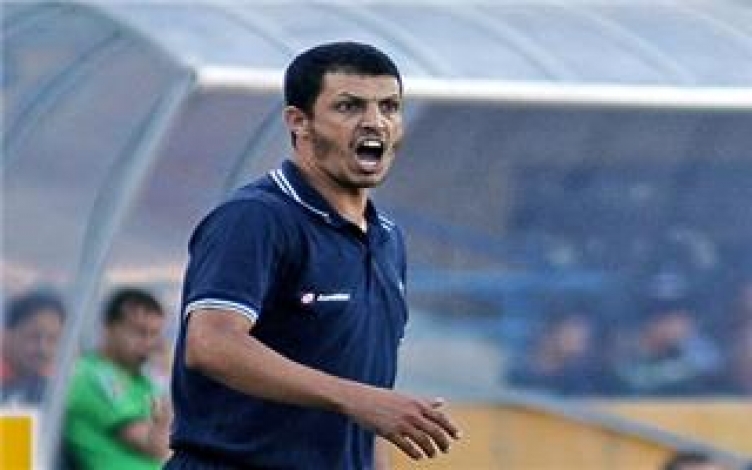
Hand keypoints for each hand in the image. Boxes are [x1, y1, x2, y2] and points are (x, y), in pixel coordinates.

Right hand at [343, 386, 460, 459]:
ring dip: (431, 450)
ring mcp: (401, 423)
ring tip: (432, 455)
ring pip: (423, 441)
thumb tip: (442, 401)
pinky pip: (407, 447)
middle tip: (446, 450)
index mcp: (417, 403)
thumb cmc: (383, 398)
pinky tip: (419, 457)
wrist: (359, 398)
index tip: (458, 437)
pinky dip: (416, 454)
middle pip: (435, 431)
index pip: (440, 417)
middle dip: (443, 442)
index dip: (451, 428)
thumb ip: (425, 401)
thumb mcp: (406, 397)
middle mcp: (412, 413)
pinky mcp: (389, 432)